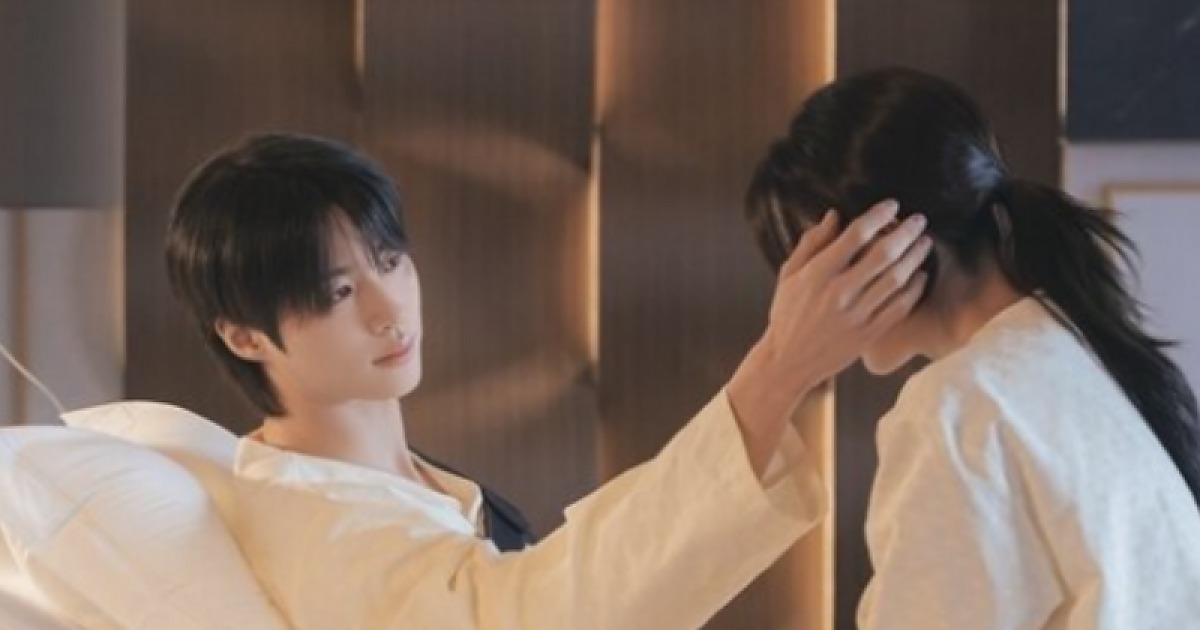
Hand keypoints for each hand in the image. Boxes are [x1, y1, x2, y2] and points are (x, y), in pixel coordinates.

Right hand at [728, 199, 930, 475]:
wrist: (788, 361)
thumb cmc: (788, 314)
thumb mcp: (789, 275)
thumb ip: (811, 244)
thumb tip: (834, 215)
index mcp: (817, 274)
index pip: (855, 236)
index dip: (877, 216)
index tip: (892, 205)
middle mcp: (839, 293)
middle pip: (883, 254)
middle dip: (905, 232)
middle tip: (919, 220)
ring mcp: (856, 316)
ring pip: (896, 279)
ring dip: (915, 257)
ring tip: (924, 243)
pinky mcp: (868, 335)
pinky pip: (899, 308)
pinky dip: (914, 289)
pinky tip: (920, 276)